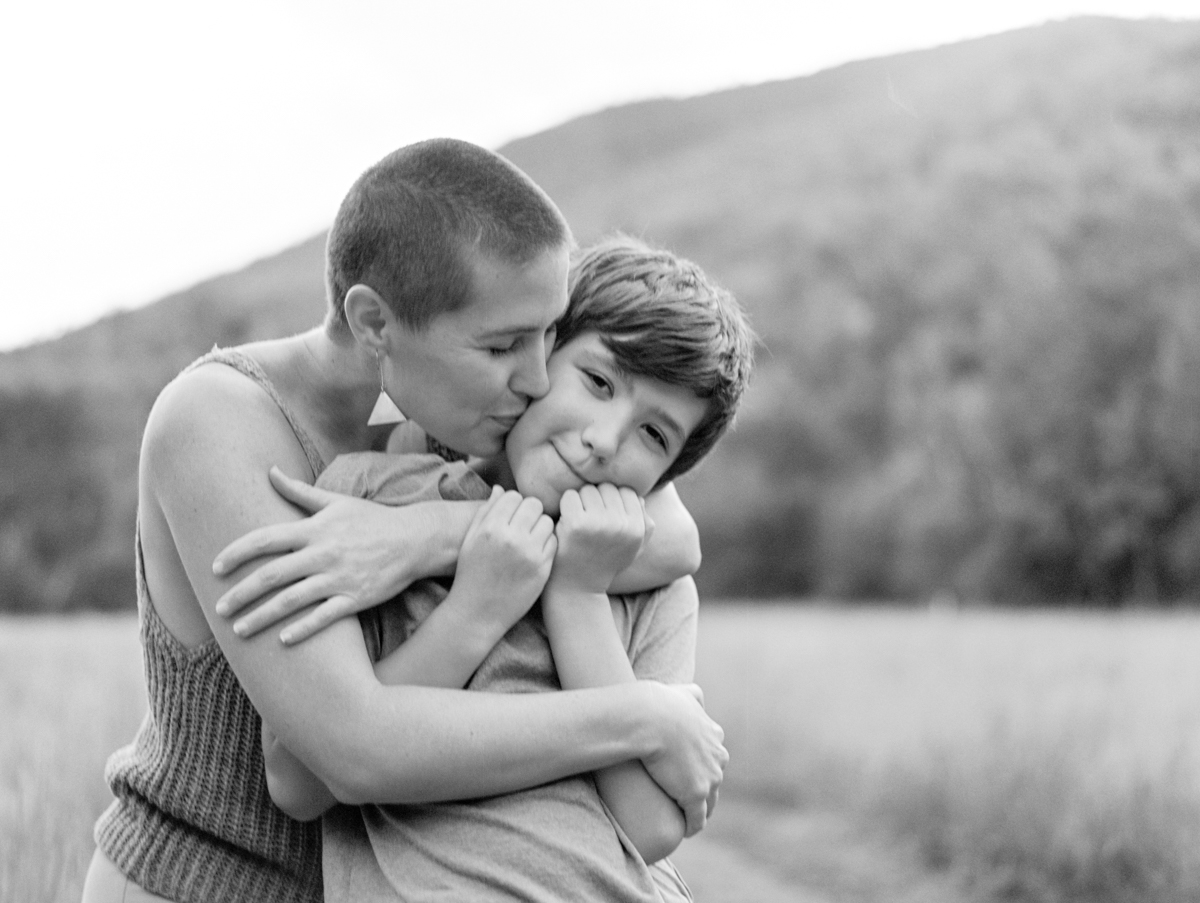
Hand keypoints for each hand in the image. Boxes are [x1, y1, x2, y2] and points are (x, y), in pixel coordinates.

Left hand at [212, 466, 439, 643]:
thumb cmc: (372, 520)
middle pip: (271, 575)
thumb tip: (270, 471)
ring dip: (261, 617)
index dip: (236, 553)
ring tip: (239, 629)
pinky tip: (282, 640)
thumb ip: (299, 491)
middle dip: (240, 593)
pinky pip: (324, 618)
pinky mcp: (356, 599)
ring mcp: (339, 578)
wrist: (415, 540)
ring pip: (291, 601)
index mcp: (315, 529)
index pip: (265, 540)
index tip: (215, 568)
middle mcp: (323, 554)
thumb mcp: (336, 502)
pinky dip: (302, 629)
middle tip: (219, 608)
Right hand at [450, 486, 556, 634]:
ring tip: (531, 537)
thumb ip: (485, 512)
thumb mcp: (470, 541)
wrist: (477, 613)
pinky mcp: (543, 568)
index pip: (514, 496)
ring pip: (547, 521)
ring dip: (541, 526)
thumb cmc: (471, 574)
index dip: (514, 504)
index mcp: (491, 528)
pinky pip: (554, 542)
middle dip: (530, 511)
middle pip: (534, 505)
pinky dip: (547, 543)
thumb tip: (501, 489)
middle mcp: (511, 538)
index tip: (512, 515)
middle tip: (525, 524)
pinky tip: (536, 551)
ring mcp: (529, 554)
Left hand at [550, 484, 646, 593]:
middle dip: (597, 499)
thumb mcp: (634, 549)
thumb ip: (645, 525)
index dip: (614, 500)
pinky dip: (566, 505)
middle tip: (590, 519)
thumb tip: (640, 498)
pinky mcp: (576, 524)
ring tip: (580, 522)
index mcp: (637, 529)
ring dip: (581, 501)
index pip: (627, 492)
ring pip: (588, 490)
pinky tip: (567, 521)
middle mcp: (621, 525)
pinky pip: (570, 495)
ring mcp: (599, 523)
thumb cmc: (605, 563)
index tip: (605, 516)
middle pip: (607, 488)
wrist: (576, 587)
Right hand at [639, 682, 727, 836]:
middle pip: (715, 780)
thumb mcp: (683, 692)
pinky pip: (697, 818)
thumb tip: (697, 694)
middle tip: (686, 797)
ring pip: (709, 802)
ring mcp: (709, 777)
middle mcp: (718, 757)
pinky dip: (692, 825)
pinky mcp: (695, 794)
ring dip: (700, 810)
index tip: (688, 774)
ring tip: (686, 816)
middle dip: (703, 788)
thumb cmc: (660, 704)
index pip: (714, 758)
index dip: (701, 767)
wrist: (649, 719)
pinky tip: (683, 829)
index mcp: (714, 736)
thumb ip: (693, 694)